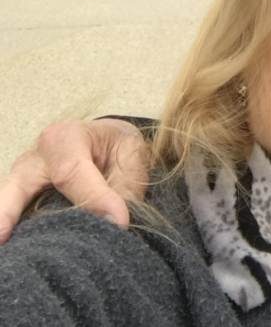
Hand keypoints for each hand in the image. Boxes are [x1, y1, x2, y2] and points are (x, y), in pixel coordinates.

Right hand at [0, 119, 147, 243]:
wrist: (106, 141)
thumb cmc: (118, 147)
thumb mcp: (132, 156)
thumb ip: (124, 188)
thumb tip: (114, 224)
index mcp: (64, 139)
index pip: (70, 172)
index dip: (93, 199)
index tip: (118, 222)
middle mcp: (34, 160)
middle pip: (15, 188)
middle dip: (6, 212)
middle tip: (2, 236)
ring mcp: (20, 183)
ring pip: (5, 204)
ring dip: (7, 226)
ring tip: (12, 253)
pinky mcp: (18, 203)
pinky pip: (13, 219)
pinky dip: (15, 235)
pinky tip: (19, 257)